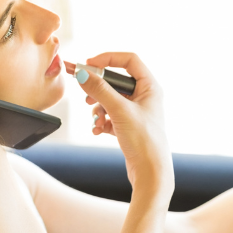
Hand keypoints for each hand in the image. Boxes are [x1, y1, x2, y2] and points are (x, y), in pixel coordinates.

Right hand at [79, 52, 173, 192]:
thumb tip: (81, 73)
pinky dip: (101, 121)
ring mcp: (136, 112)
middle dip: (98, 90)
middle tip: (86, 96)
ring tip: (97, 120)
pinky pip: (109, 115)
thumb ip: (99, 90)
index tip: (88, 64)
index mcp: (150, 87)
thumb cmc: (144, 141)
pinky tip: (98, 130)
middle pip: (115, 81)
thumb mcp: (119, 111)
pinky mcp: (128, 126)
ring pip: (109, 99)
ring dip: (98, 109)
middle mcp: (145, 97)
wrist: (150, 173)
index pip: (129, 60)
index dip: (108, 59)